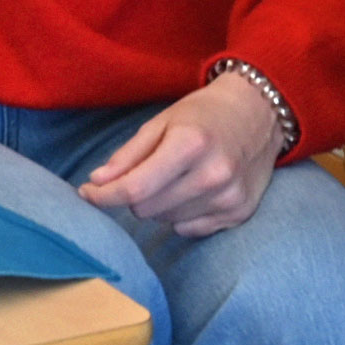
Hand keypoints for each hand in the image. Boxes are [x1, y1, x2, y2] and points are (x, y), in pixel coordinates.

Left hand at [78, 74, 278, 236]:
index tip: (86, 193)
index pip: (135, 187)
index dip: (103, 195)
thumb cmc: (202, 115)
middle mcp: (213, 175)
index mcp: (189, 145)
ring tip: (171, 178)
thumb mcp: (160, 123)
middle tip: (141, 174)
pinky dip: (180, 215)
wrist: (258, 115)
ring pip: (166, 220)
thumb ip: (128, 155)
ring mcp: (230, 197)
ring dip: (157, 205)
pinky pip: (190, 229)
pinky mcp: (240, 213)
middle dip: (132, 195)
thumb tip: (97, 181)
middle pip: (147, 208)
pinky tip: (190, 191)